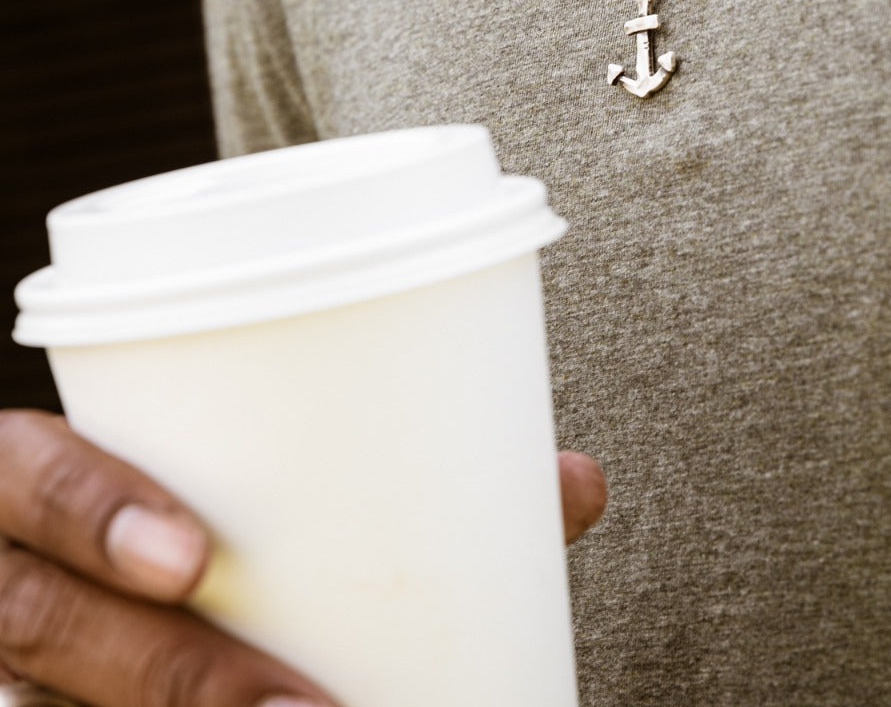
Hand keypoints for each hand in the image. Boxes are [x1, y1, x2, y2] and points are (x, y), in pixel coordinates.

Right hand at [0, 411, 606, 706]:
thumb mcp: (256, 467)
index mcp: (43, 477)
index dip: (85, 509)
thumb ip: (397, 468)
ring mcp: (21, 663)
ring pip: (49, 701)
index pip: (22, 477)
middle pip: (40, 630)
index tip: (191, 559)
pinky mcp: (56, 700)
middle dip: (170, 679)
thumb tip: (575, 481)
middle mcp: (13, 573)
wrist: (113, 543)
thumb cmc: (198, 491)